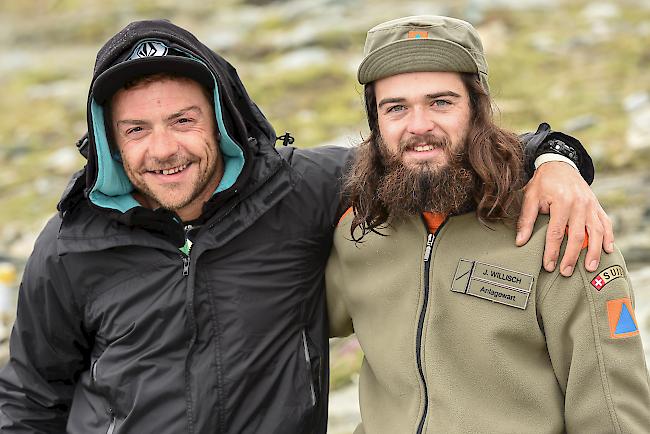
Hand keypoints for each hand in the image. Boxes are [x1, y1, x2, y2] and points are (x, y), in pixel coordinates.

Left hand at [516, 161, 613, 276]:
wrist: (559, 164)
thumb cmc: (543, 182)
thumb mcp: (530, 197)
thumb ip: (526, 220)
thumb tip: (520, 242)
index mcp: (562, 201)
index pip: (556, 232)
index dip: (552, 251)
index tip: (548, 265)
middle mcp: (580, 204)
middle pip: (577, 236)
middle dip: (571, 256)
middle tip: (565, 272)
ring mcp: (591, 205)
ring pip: (596, 232)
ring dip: (593, 252)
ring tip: (589, 268)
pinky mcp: (597, 206)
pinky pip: (606, 223)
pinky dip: (608, 237)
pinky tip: (608, 250)